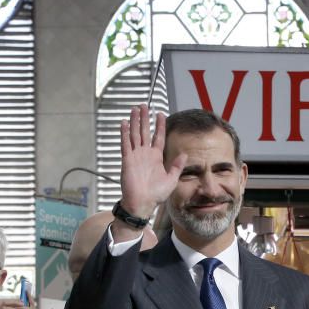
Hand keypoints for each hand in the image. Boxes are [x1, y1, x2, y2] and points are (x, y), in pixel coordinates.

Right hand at [117, 105, 186, 230]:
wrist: (142, 203)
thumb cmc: (156, 194)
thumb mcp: (171, 179)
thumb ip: (177, 166)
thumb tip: (185, 154)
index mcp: (156, 157)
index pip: (158, 136)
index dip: (159, 125)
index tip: (160, 114)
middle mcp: (145, 154)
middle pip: (144, 131)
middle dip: (144, 118)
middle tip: (143, 105)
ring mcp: (135, 156)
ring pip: (134, 134)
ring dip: (134, 121)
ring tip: (135, 109)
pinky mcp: (127, 160)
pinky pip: (125, 144)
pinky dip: (124, 133)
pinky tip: (124, 123)